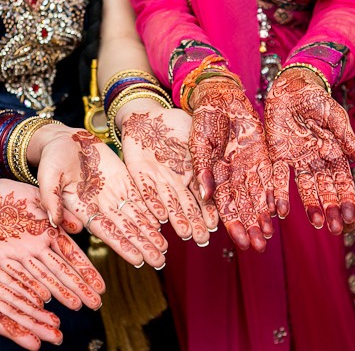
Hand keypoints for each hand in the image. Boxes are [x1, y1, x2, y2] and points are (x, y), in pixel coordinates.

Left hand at [0, 180, 104, 309]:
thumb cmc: (6, 193)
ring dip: (60, 293)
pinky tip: (44, 301)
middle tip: (96, 304)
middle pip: (62, 271)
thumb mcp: (34, 196)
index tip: (101, 285)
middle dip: (79, 288)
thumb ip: (55, 209)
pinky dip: (31, 288)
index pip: (72, 254)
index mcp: (49, 231)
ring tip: (76, 307)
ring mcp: (20, 255)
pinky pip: (18, 276)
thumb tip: (79, 226)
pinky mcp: (0, 260)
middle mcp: (38, 247)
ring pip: (43, 277)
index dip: (86, 270)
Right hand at [0, 232, 61, 349]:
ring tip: (56, 324)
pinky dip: (30, 291)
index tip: (35, 345)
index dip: (16, 331)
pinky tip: (45, 299)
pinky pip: (15, 281)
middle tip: (58, 337)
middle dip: (35, 326)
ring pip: (17, 300)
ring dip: (37, 313)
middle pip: (12, 314)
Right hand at [32, 125, 166, 268]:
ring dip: (150, 232)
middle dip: (142, 244)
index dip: (122, 245)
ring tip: (165, 247)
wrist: (65, 139)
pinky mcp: (124, 180)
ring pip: (136, 216)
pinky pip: (140, 198)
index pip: (106, 231)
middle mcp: (101, 206)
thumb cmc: (52, 158)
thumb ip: (51, 198)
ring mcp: (114, 193)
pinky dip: (151, 209)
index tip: (137, 260)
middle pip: (125, 229)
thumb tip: (54, 221)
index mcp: (83, 209)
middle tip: (159, 260)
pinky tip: (163, 222)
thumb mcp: (48, 176)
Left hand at [119, 98, 217, 245]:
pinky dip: (154, 202)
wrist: (149, 114)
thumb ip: (203, 159)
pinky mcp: (139, 173)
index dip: (208, 212)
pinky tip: (160, 216)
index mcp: (193, 173)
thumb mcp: (196, 137)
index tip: (214, 226)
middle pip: (186, 205)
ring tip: (184, 233)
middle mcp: (176, 180)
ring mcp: (159, 178)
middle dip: (193, 222)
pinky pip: (146, 190)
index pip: (203, 196)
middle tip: (201, 240)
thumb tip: (213, 182)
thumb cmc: (176, 124)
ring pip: (168, 201)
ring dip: (176, 218)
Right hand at [189, 78, 273, 251]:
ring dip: (262, 215)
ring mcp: (248, 166)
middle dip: (250, 226)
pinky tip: (279, 210)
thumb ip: (203, 168)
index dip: (233, 223)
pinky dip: (273, 192)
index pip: (225, 205)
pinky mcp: (262, 154)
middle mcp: (233, 174)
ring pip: (257, 195)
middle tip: (258, 247)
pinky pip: (269, 176)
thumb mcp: (199, 141)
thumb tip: (205, 195)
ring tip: (268, 236)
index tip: (240, 241)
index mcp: (215, 174)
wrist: (220, 96)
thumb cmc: (205, 118)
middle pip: (243, 205)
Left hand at [265, 68, 354, 233]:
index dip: (347, 198)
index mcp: (334, 153)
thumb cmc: (318, 100)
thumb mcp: (336, 117)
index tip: (352, 215)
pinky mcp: (277, 155)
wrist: (293, 87)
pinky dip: (279, 192)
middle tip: (337, 229)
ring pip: (304, 188)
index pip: (342, 180)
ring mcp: (297, 161)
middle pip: (325, 189)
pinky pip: (277, 176)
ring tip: (316, 224)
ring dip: (310, 206)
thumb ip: (348, 140)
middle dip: (331, 209)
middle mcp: (316, 162)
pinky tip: (280, 210)